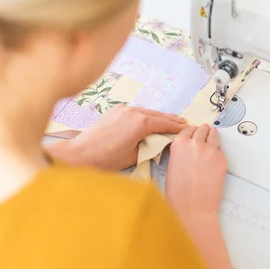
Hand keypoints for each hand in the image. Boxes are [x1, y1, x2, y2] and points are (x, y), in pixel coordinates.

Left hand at [46, 105, 187, 171]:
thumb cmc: (107, 159)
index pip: (165, 124)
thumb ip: (151, 145)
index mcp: (141, 123)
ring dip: (160, 116)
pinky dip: (147, 114)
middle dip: (172, 119)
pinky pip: (137, 111)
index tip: (188, 128)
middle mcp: (134, 111)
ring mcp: (124, 109)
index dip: (178, 127)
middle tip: (184, 122)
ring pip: (147, 111)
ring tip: (172, 120)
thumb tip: (160, 141)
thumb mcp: (135, 155)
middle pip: (158, 115)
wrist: (81, 153)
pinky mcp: (115, 110)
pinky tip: (152, 118)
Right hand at [166, 125, 226, 224]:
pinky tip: (214, 161)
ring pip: (214, 134)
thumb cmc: (178, 194)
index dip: (191, 132)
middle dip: (202, 132)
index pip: (187, 129)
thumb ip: (180, 153)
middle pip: (202, 129)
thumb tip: (187, 149)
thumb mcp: (171, 166)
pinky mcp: (222, 159)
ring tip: (212, 141)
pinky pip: (220, 150)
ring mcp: (210, 150)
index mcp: (179, 144)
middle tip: (204, 137)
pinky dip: (218, 152)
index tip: (193, 134)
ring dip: (212, 136)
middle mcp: (194, 143)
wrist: (192, 208)